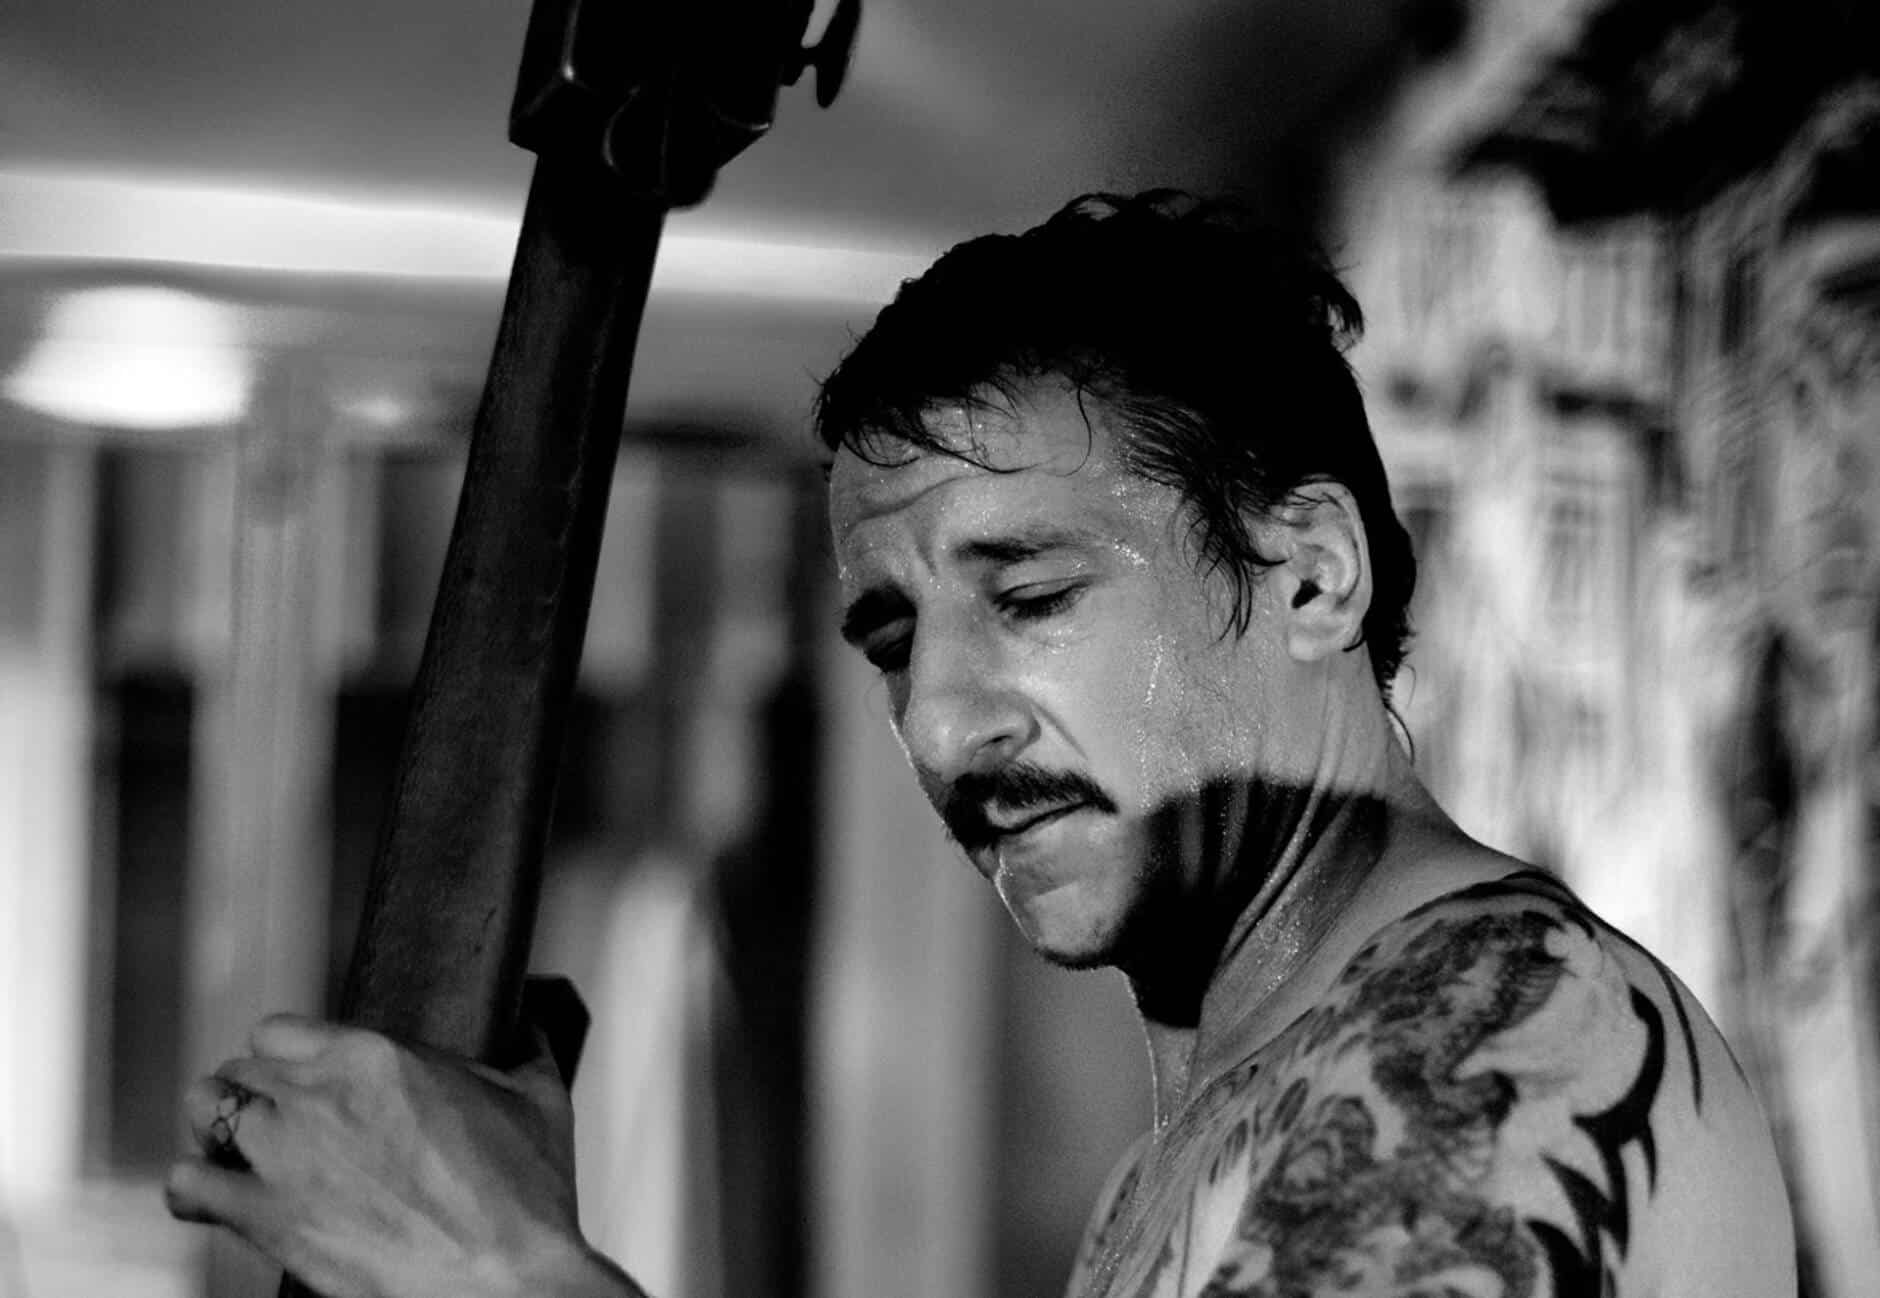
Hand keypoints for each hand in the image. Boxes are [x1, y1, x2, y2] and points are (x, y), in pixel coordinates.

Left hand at [166, 1015, 618, 1297]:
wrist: (505, 1283)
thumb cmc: (524, 1200)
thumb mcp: (539, 1101)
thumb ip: (526, 1050)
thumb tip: (532, 1027)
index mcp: (374, 1056)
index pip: (280, 1028)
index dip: (290, 1052)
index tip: (304, 1073)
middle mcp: (317, 1097)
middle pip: (240, 1067)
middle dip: (255, 1089)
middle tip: (280, 1116)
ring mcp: (284, 1158)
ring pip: (204, 1112)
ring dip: (217, 1127)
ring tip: (239, 1146)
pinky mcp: (267, 1220)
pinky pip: (187, 1188)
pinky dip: (194, 1188)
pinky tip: (217, 1196)